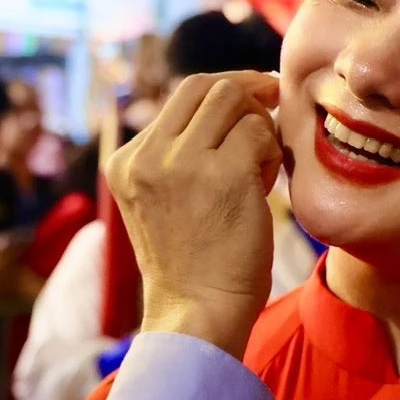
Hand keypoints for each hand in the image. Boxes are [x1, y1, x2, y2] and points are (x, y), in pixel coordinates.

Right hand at [107, 71, 283, 358]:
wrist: (197, 314)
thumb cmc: (193, 265)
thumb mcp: (162, 202)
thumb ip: (177, 156)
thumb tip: (228, 103)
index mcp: (126, 163)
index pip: (179, 97)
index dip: (222, 90)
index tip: (251, 100)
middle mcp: (146, 157)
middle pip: (205, 86)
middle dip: (246, 90)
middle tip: (273, 104)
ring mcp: (181, 163)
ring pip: (234, 102)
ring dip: (259, 126)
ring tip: (261, 167)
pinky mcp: (223, 174)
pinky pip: (259, 134)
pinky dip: (270, 154)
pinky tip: (265, 189)